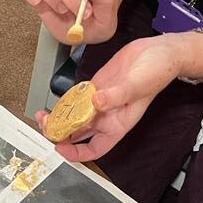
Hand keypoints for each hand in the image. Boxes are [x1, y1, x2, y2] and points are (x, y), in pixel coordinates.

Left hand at [36, 33, 189, 161]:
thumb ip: (117, 95)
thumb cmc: (158, 72)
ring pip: (75, 117)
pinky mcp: (96, 88)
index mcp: (118, 124)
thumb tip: (96, 102)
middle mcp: (107, 117)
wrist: (160, 50)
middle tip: (46, 127)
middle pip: (79, 134)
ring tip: (43, 116)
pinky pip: (76, 100)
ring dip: (59, 119)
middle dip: (60, 134)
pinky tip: (53, 103)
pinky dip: (64, 103)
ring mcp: (100, 102)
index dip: (77, 152)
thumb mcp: (138, 84)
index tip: (61, 148)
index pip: (95, 148)